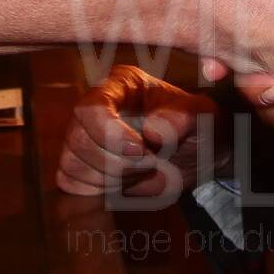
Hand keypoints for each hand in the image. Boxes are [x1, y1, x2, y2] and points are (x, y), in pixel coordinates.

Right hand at [56, 64, 217, 200]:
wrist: (197, 156)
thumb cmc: (197, 126)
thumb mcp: (201, 117)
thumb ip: (183, 117)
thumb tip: (152, 130)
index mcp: (121, 84)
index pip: (92, 106)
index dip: (110, 133)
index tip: (142, 150)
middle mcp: (96, 106)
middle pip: (80, 139)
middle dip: (117, 162)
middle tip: (152, 162)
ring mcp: (84, 135)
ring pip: (74, 163)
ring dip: (113, 177)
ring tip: (143, 169)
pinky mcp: (81, 163)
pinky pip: (72, 181)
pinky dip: (100, 188)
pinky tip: (126, 181)